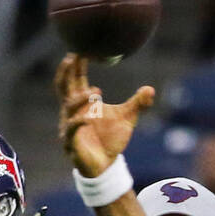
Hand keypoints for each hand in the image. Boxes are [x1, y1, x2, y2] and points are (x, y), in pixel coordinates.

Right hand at [55, 53, 154, 176]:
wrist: (106, 166)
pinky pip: (71, 130)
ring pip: (68, 107)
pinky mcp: (71, 142)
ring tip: (96, 92)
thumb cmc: (111, 139)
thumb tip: (151, 89)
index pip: (75, 79)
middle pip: (63, 87)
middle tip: (73, 57)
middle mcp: (71, 111)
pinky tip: (87, 118)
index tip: (82, 49)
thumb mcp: (127, 119)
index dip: (77, 65)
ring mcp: (69, 126)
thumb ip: (138, 103)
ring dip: (80, 98)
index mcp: (82, 103)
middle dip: (66, 72)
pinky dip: (78, 122)